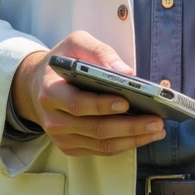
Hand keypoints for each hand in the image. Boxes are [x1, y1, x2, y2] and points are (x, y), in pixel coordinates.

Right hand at [11, 30, 166, 157]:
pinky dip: (126, 144)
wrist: (37, 86)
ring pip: (102, 144)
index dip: (102, 105)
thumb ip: (100, 52)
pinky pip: (102, 150)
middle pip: (96, 129)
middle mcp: (53, 119)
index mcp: (50, 92)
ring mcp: (62, 137)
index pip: (77, 104)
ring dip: (133, 139)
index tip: (126, 101)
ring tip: (157, 129)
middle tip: (156, 121)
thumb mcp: (76, 44)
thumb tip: (126, 72)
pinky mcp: (71, 147)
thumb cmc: (61, 64)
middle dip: (130, 126)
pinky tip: (144, 135)